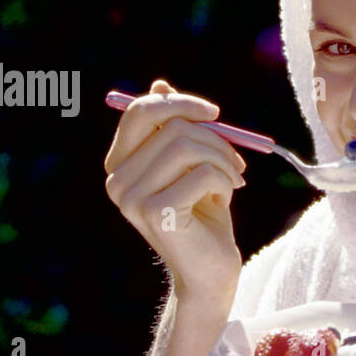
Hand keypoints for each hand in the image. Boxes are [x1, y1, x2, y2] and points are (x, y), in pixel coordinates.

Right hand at [104, 79, 247, 313]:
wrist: (211, 271)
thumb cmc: (204, 216)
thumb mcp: (192, 165)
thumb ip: (174, 129)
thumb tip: (159, 85)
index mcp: (120, 165)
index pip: (139, 112)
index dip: (180, 104)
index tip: (215, 113)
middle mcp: (118, 180)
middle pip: (170, 126)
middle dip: (215, 138)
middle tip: (237, 161)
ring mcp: (132, 198)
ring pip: (188, 146)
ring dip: (223, 159)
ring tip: (233, 181)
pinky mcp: (156, 212)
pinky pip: (203, 172)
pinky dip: (225, 181)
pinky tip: (224, 200)